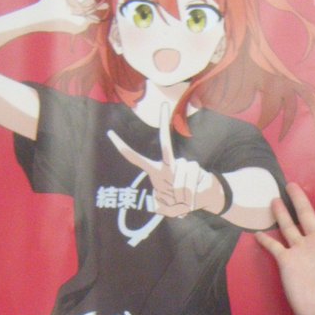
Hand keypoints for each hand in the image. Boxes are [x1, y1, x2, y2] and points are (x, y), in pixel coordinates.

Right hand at [30, 0, 104, 34]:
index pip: (93, 7)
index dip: (101, 6)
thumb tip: (97, 18)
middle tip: (80, 9)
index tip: (106, 6)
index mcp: (81, 12)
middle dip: (89, 3)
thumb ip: (89, 20)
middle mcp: (78, 3)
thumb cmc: (63, 23)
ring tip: (73, 5)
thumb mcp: (80, 25)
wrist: (48, 16)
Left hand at [108, 102, 221, 217]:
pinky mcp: (195, 167)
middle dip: (164, 126)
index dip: (122, 148)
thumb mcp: (168, 209)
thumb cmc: (181, 202)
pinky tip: (192, 198)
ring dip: (181, 198)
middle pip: (165, 145)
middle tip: (164, 105)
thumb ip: (160, 207)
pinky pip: (188, 186)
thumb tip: (157, 204)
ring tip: (184, 200)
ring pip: (179, 181)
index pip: (136, 158)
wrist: (205, 198)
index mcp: (156, 172)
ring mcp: (182, 164)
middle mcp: (169, 164)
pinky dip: (189, 198)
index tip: (110, 134)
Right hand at [256, 182, 314, 314]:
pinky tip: (258, 232)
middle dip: (299, 200)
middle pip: (307, 214)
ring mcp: (300, 250)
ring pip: (289, 226)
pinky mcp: (286, 260)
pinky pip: (274, 246)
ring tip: (274, 199)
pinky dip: (265, 239)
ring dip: (281, 213)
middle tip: (292, 184)